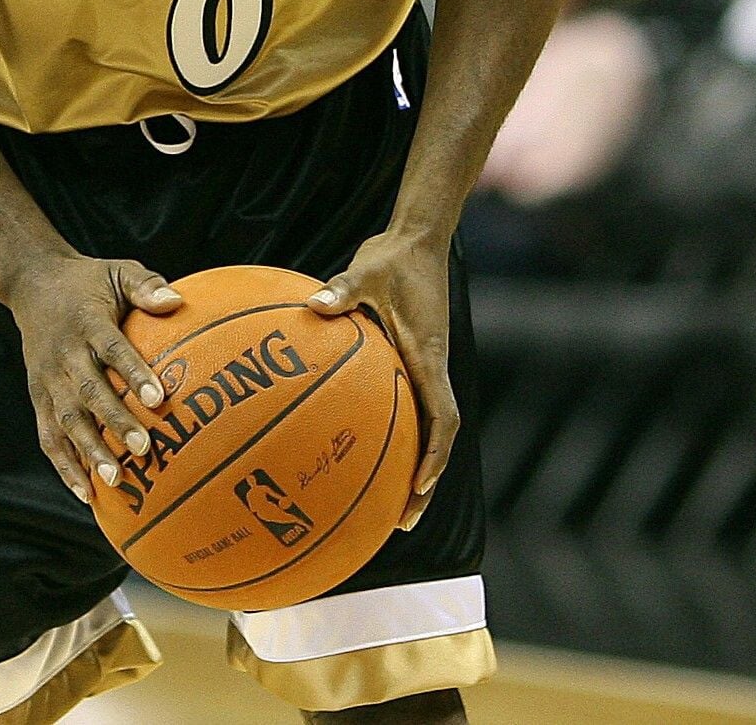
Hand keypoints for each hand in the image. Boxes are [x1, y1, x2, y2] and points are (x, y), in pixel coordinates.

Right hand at [6, 253, 182, 502]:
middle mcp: (64, 354)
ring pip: (66, 420)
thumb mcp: (118, 270)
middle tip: (144, 450)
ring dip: (89, 451)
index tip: (159, 399)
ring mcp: (47, 378)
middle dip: (115, 422)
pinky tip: (87, 493)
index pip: (113, 349)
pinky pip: (48, 436)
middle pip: (89, 391)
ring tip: (115, 481)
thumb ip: (146, 286)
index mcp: (87, 322)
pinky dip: (64, 466)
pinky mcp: (37, 396)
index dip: (134, 374)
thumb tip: (178, 300)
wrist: (32, 282)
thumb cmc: (88, 281)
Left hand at [307, 228, 456, 530]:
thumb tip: (312, 305)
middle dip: (425, 479)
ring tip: (389, 503)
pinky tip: (364, 441)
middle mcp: (432, 365)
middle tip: (402, 518)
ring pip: (428, 424)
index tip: (419, 487)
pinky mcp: (414, 355)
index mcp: (429, 354)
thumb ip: (342, 291)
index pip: (442, 416)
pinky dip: (397, 428)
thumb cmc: (393, 256)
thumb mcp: (366, 271)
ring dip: (415, 461)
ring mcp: (426, 363)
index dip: (434, 455)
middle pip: (439, 436)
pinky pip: (411, 401)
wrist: (418, 237)